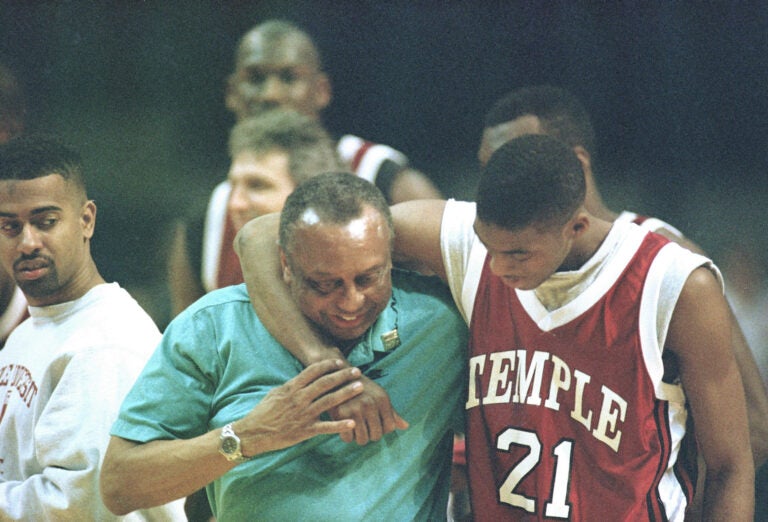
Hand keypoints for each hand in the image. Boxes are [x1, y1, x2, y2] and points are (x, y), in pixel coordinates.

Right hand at [235, 360, 363, 455]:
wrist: (253, 433)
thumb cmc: (263, 412)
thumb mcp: (276, 393)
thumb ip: (292, 386)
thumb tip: (304, 378)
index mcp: (292, 387)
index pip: (313, 371)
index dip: (328, 365)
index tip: (340, 362)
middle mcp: (299, 398)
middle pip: (325, 383)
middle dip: (343, 376)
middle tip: (357, 371)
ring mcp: (304, 414)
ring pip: (329, 401)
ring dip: (346, 393)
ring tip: (360, 388)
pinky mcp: (305, 430)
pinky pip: (326, 427)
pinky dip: (339, 425)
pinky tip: (352, 422)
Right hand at [329, 373, 408, 444]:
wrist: (337, 376)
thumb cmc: (361, 389)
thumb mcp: (379, 396)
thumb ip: (392, 413)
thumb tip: (406, 426)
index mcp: (382, 399)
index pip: (390, 428)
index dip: (383, 428)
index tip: (375, 423)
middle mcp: (370, 404)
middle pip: (376, 436)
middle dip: (370, 434)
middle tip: (364, 426)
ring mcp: (355, 409)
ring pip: (362, 440)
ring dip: (359, 436)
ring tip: (355, 426)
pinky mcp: (341, 414)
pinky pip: (348, 439)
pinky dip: (347, 436)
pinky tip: (345, 426)